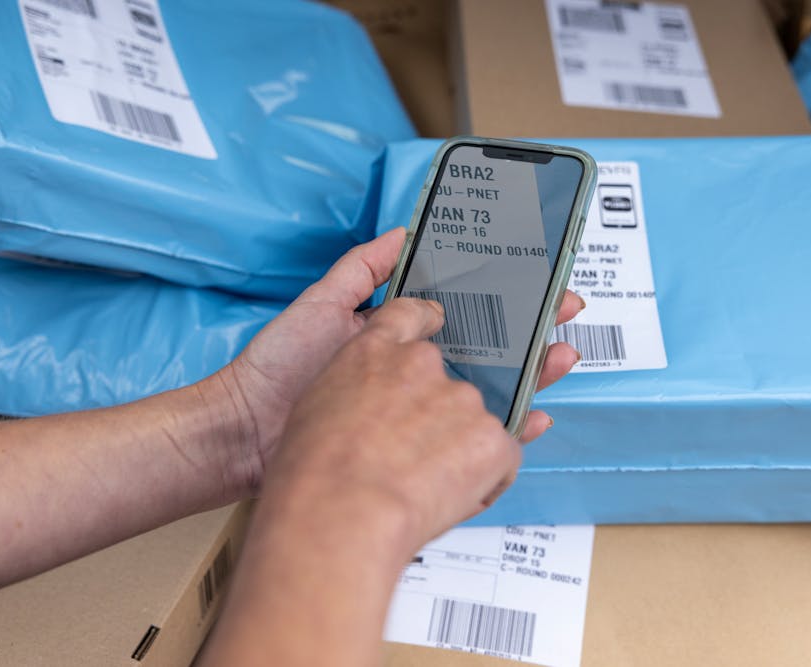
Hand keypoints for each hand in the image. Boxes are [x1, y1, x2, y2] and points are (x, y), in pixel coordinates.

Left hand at [198, 228, 584, 495]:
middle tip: (564, 311)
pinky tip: (532, 414)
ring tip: (561, 356)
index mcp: (395, 334)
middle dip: (530, 329)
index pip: (461, 309)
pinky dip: (507, 427)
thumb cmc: (279, 368)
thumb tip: (403, 233)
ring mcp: (416, 410)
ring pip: (489, 389)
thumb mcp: (321, 304)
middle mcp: (413, 370)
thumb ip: (362, 270)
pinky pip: (472, 437)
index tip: (534, 277)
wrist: (246, 435)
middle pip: (487, 347)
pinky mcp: (415, 448)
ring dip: (530, 373)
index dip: (499, 294)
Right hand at [260, 297, 518, 551]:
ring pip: (474, 423)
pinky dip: (486, 478)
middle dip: (439, 416)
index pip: (410, 315)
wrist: (340, 511)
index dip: (426, 322)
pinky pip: (500, 457)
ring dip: (459, 449)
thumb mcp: (315, 408)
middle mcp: (423, 365)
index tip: (436, 326)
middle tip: (414, 456)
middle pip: (447, 381)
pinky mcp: (491, 437)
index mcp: (374, 351)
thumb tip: (373, 406)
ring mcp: (462, 400)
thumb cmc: (313, 472)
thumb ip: (354, 391)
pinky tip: (450, 496)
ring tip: (423, 485)